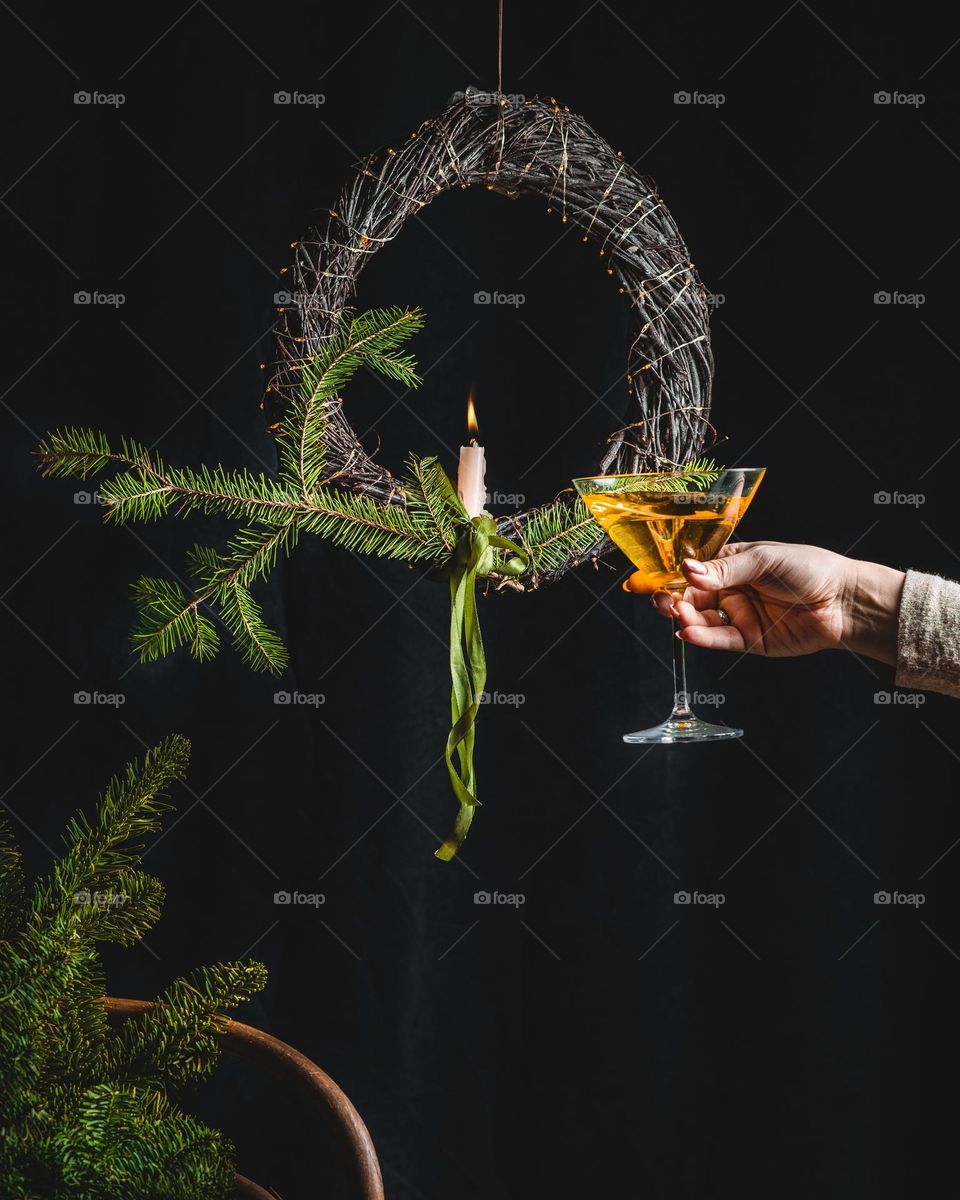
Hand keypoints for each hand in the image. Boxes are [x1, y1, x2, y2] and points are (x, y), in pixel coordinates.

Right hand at [642, 541, 904, 664]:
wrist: (844, 602)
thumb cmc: (811, 569)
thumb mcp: (764, 560)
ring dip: (685, 618)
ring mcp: (739, 616)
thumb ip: (724, 570)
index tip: (650, 580)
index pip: (694, 570)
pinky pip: (719, 639)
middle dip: (673, 599)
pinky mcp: (748, 640)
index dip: (672, 576)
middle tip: (663, 602)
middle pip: (692, 596)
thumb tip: (687, 569)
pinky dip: (701, 637)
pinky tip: (688, 632)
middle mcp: (732, 590)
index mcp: (734, 565)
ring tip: (679, 616)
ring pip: (701, 619)